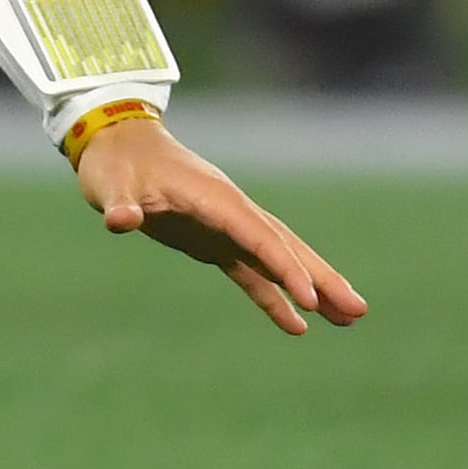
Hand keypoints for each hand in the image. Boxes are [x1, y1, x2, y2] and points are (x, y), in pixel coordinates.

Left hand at [74, 116, 367, 335]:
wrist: (115, 143)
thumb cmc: (113, 163)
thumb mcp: (108, 184)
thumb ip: (118, 204)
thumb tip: (122, 220)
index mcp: (214, 197)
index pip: (259, 236)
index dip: (285, 267)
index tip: (311, 298)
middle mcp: (230, 210)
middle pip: (284, 247)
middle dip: (321, 278)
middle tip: (359, 310)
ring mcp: (225, 226)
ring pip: (277, 258)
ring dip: (311, 287)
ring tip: (349, 319)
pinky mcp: (213, 239)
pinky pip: (251, 271)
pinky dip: (273, 296)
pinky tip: (297, 325)